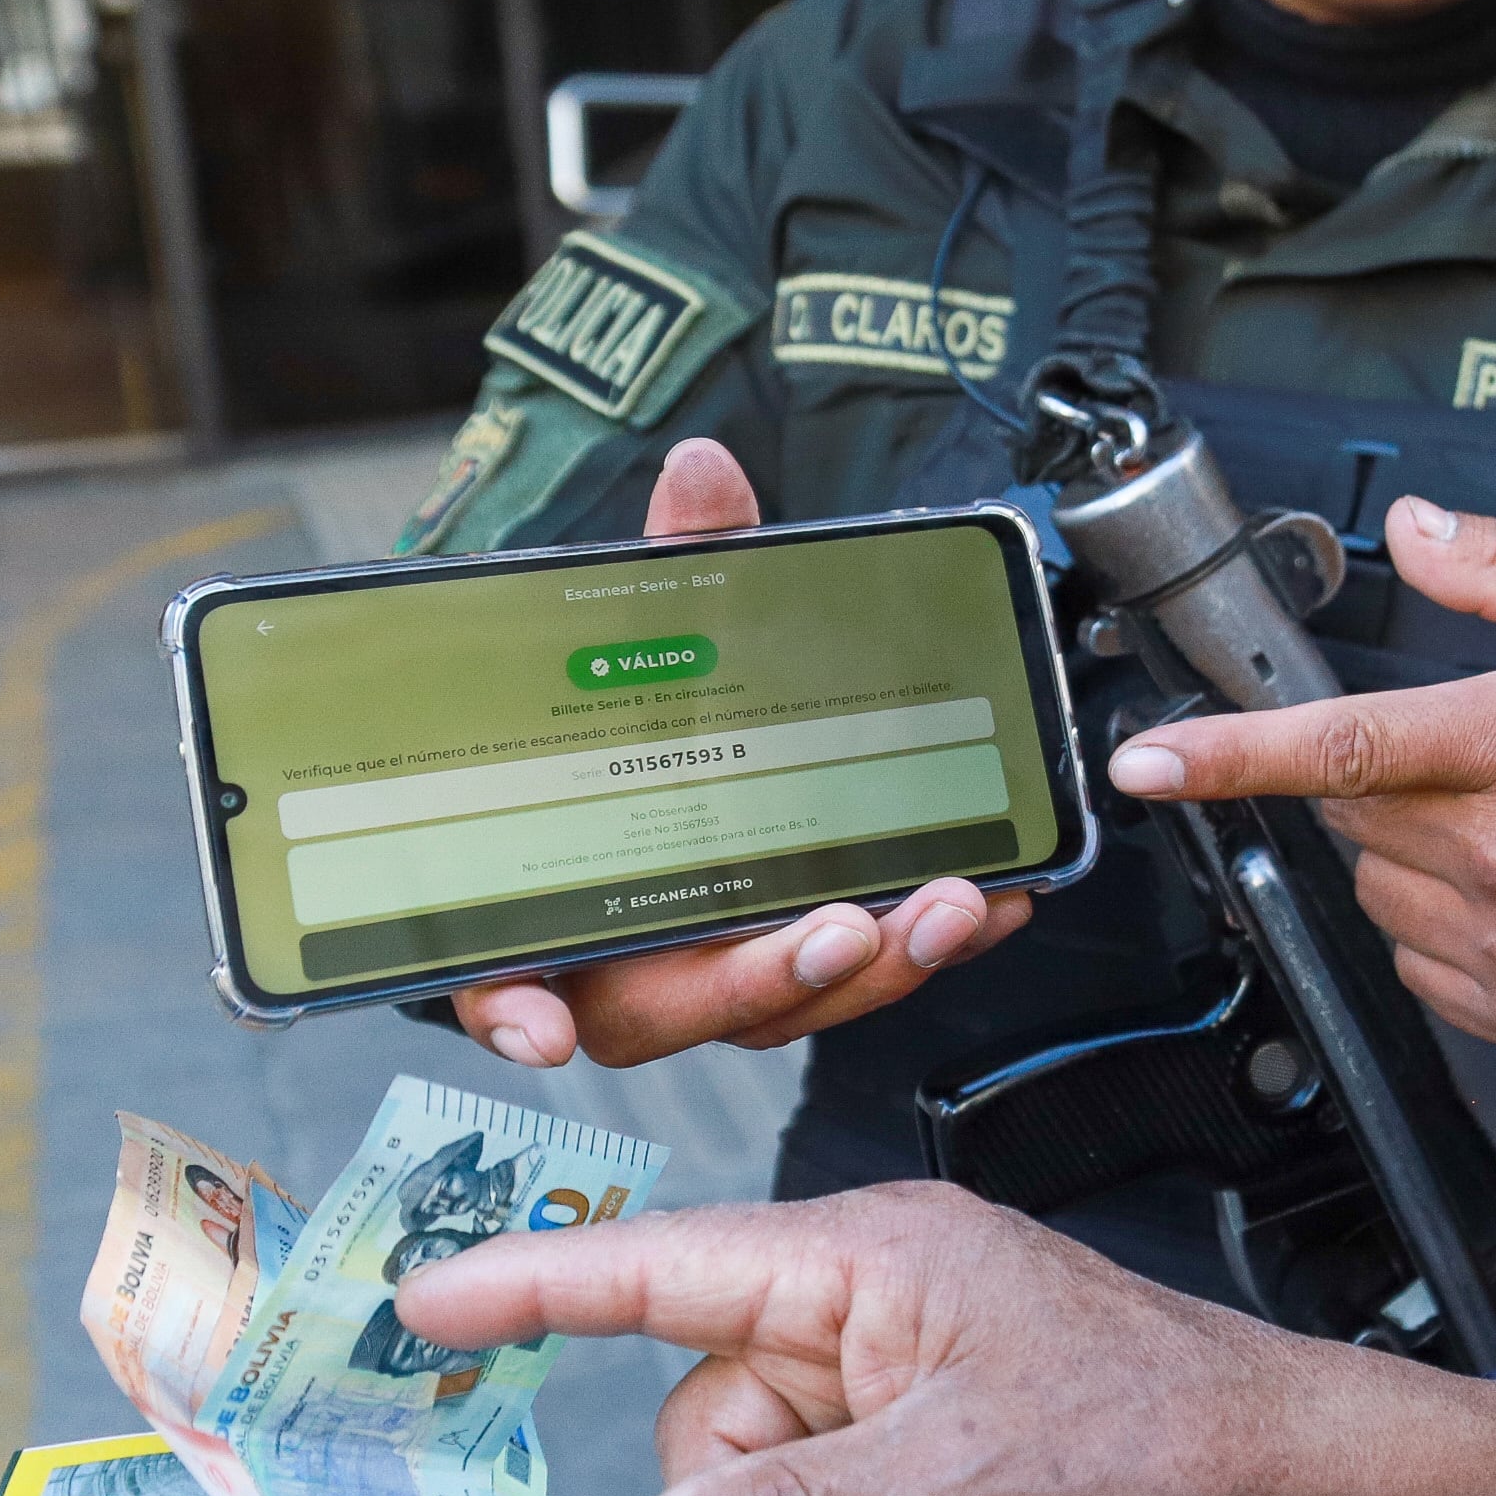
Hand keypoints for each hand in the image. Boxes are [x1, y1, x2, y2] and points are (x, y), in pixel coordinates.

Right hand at [400, 1183, 1495, 1495]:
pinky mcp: (931, 1454)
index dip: (533, 1280)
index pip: (661, 1261)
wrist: (1302, 1493)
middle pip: (706, 1426)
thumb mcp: (968, 1482)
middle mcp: (869, 1309)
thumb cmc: (1174, 1436)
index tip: (421, 1304)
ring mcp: (902, 1384)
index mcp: (865, 1261)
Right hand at [452, 439, 1032, 1070]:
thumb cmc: (635, 720)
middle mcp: (618, 956)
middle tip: (843, 930)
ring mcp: (713, 968)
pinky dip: (922, 951)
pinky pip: (857, 976)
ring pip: (782, 1003)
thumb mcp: (651, 637)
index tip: (541, 1027)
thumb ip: (679, 566)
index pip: (495, 975)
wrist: (684, 751)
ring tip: (953, 905)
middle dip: (770, 977)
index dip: (509, 1008)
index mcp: (540, 897)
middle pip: (674, 1006)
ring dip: (872, 968)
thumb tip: (704, 469)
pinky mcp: (801, 962)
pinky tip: (1000, 908)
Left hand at [1101, 497, 1495, 1047]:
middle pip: (1354, 816)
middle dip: (1388, 783)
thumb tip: (1418, 531)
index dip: (1229, 754)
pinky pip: (1419, 965)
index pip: (1346, 746)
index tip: (1145, 763)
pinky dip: (1446, 929)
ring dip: (1412, 858)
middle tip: (1473, 765)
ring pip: (1379, 892)